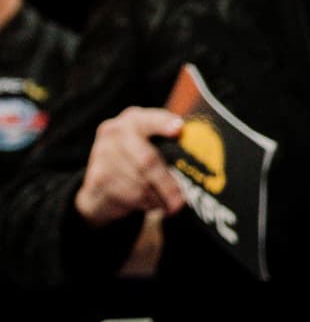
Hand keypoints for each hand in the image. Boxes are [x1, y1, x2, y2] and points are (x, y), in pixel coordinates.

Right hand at [75, 107, 186, 225]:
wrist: (99, 185)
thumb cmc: (138, 161)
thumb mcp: (152, 145)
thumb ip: (170, 145)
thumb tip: (200, 155)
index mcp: (133, 119)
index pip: (149, 120)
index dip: (164, 124)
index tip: (179, 129)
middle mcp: (115, 132)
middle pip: (147, 160)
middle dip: (167, 184)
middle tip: (181, 201)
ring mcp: (103, 154)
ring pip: (140, 183)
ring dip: (158, 197)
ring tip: (168, 203)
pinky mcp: (97, 178)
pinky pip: (130, 195)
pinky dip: (146, 203)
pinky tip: (150, 202)